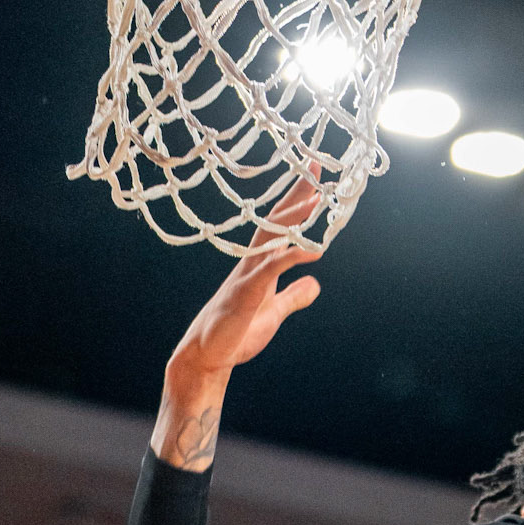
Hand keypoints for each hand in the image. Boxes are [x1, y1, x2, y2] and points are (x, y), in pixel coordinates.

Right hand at [152, 177, 323, 470]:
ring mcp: (245, 276)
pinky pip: (269, 271)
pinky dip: (290, 258)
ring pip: (271, 239)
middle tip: (315, 167)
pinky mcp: (245, 295)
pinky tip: (313, 251)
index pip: (279, 226)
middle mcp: (250, 263)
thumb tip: (314, 285)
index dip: (297, 202)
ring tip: (316, 198)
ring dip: (293, 218)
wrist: (207, 357)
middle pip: (274, 221)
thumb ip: (293, 297)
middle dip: (296, 195)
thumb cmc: (235, 334)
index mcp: (257, 265)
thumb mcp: (273, 312)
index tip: (314, 177)